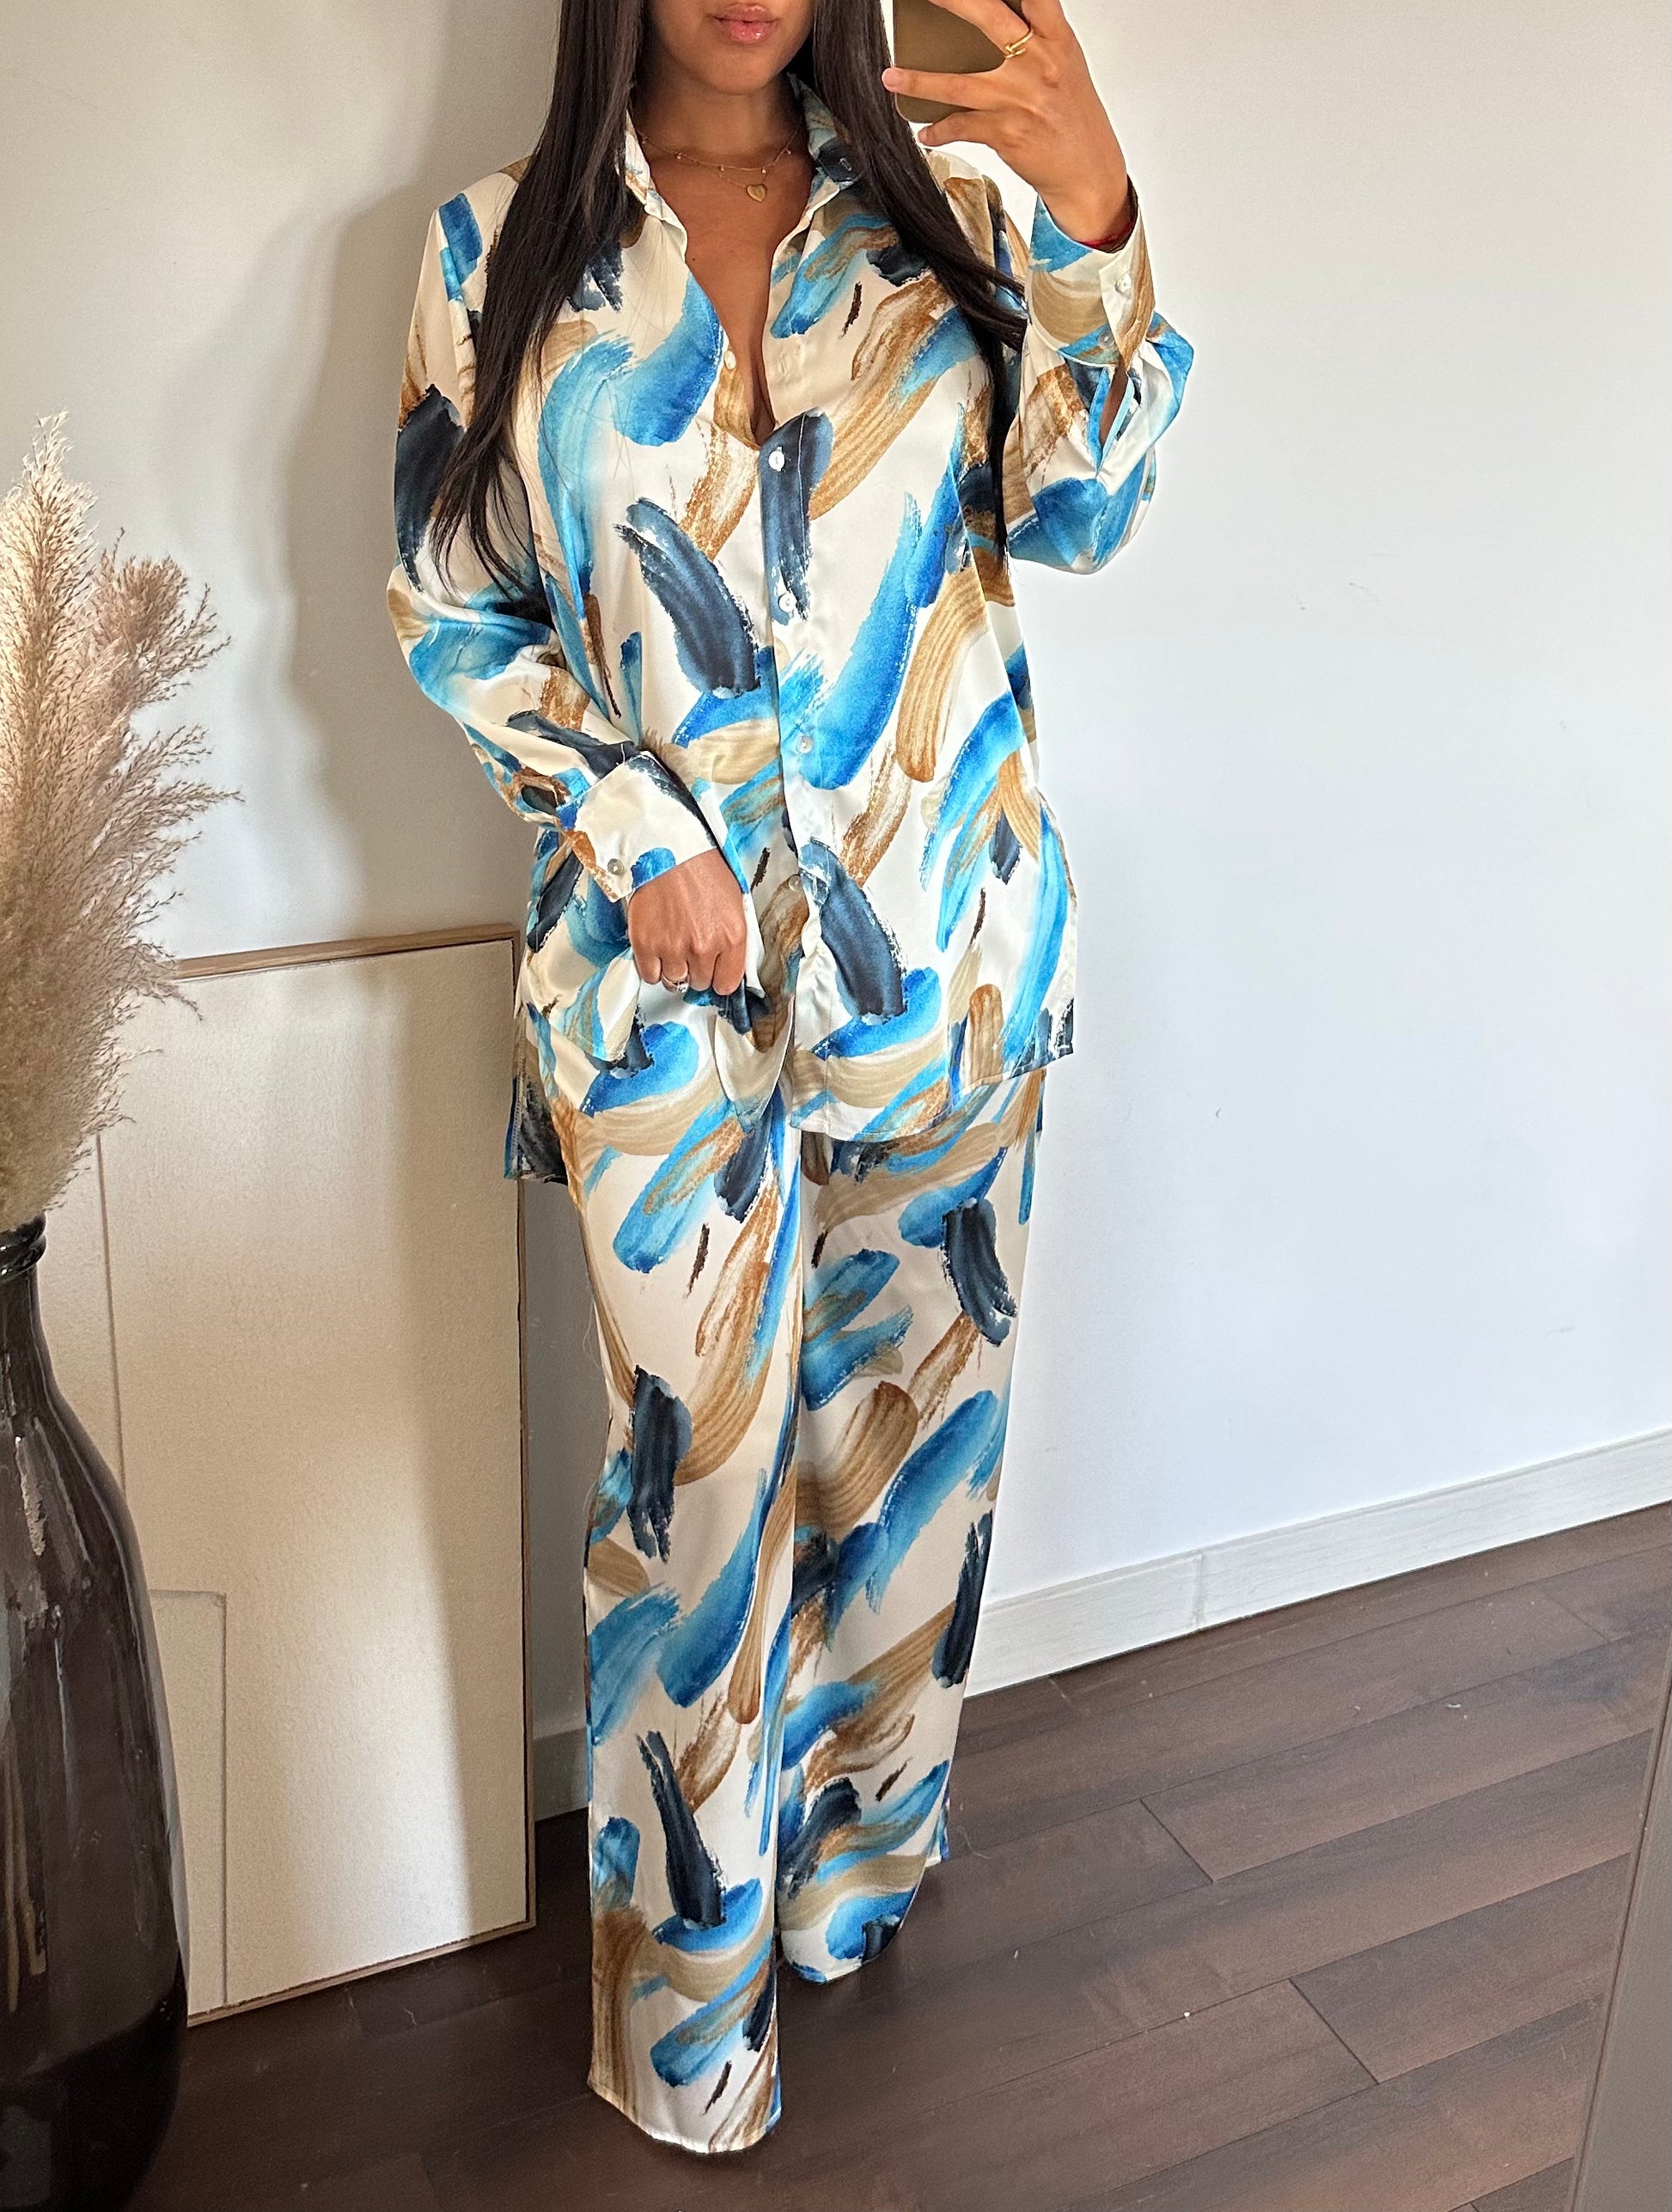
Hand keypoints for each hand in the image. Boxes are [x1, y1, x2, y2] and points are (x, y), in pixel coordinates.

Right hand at [626, 847, 748, 995]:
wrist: (666, 849)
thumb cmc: (700, 870)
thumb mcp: (733, 902)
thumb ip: (732, 939)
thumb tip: (727, 966)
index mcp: (731, 936)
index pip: (727, 984)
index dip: (718, 978)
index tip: (712, 971)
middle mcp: (704, 947)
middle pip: (699, 983)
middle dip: (695, 969)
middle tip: (688, 947)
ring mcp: (673, 947)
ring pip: (674, 982)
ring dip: (673, 968)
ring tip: (671, 944)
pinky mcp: (646, 944)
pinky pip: (650, 975)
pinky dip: (652, 967)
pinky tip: (656, 949)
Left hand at [881, 0, 1131, 247]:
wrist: (1088, 172)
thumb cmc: (1074, 117)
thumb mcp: (1065, 66)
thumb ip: (1037, 37)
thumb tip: (995, 18)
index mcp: (1057, 40)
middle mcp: (1039, 64)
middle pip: (988, 20)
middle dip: (951, 2)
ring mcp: (1019, 99)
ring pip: (958, 84)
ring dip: (919, 81)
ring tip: (891, 77)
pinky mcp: (1005, 132)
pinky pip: (960, 127)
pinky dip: (939, 131)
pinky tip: (926, 132)